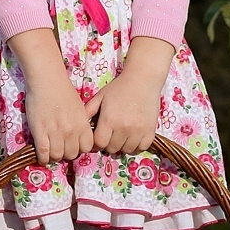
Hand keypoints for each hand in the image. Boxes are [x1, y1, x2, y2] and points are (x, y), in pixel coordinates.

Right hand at [8, 28, 93, 164]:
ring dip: (54, 156)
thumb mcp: (80, 108)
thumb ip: (81, 124)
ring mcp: (55, 133)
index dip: (79, 148)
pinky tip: (42, 155)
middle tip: (60, 147)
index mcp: (82, 125)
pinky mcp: (40, 133)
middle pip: (72, 154)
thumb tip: (80, 137)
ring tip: (51, 149)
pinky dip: (43, 158)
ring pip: (57, 156)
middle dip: (66, 152)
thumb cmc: (64, 92)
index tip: (73, 144)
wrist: (47, 81)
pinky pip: (43, 153)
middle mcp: (71, 131)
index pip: (86, 148)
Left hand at [84, 36, 174, 154]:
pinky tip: (134, 136)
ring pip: (127, 150)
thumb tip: (79, 125)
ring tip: (122, 135)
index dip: (98, 141)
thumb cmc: (119, 87)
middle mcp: (123, 128)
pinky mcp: (150, 131)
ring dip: (123, 145)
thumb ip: (89, 111)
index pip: (99, 143)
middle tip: (112, 134)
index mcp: (108, 120)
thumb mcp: (100, 97)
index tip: (100, 135)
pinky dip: (137, 145)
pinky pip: (142, 147)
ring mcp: (138, 131)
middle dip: (110, 143)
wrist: (143, 79)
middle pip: (112, 148)